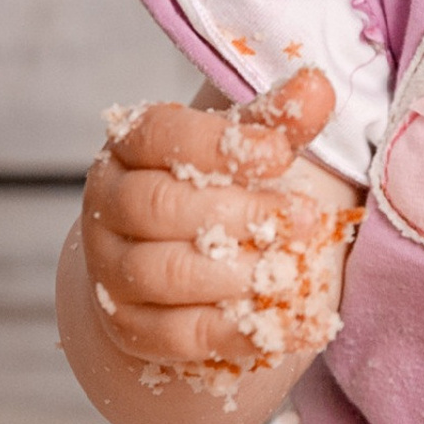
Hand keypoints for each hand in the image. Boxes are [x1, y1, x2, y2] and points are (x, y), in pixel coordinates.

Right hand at [78, 70, 354, 388]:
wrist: (176, 270)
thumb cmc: (213, 193)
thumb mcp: (245, 150)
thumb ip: (276, 122)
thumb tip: (316, 86)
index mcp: (129, 147)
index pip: (158, 135)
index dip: (219, 145)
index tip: (280, 154)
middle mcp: (108, 206)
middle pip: (157, 206)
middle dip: (238, 213)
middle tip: (304, 217)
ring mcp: (112, 271)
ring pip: (163, 273)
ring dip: (238, 273)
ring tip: (294, 271)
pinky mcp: (131, 329)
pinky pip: (181, 336)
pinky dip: (244, 333)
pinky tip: (299, 325)